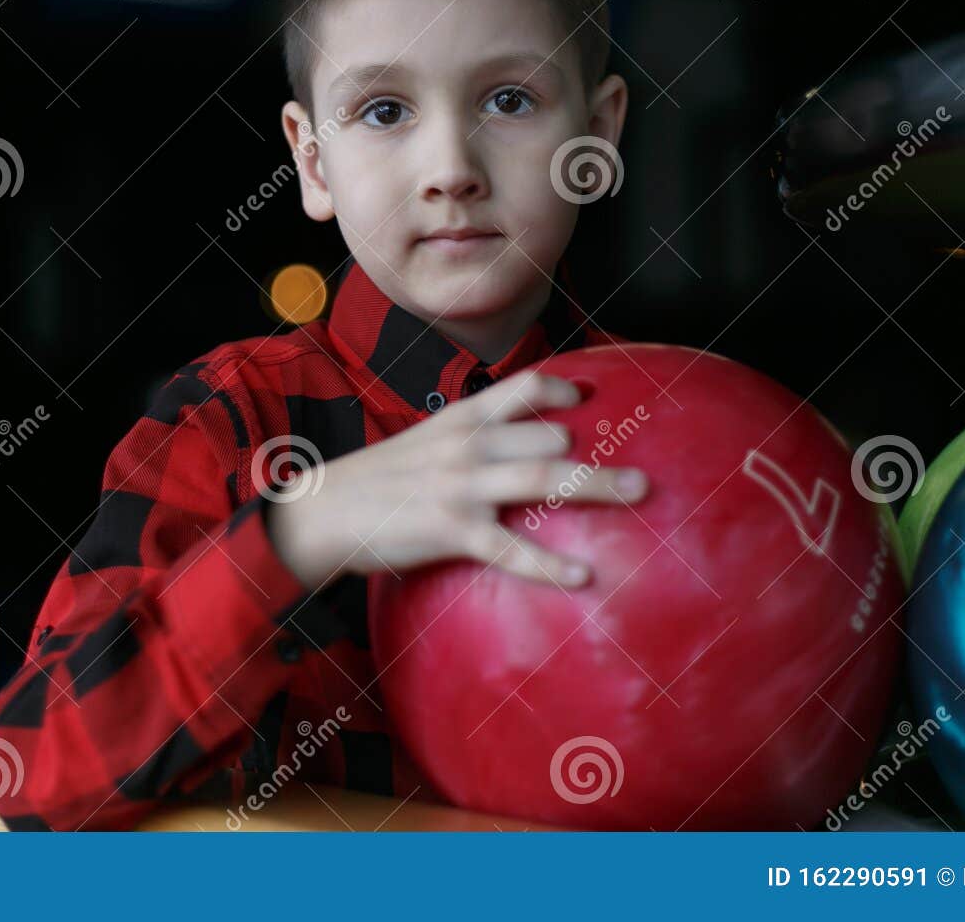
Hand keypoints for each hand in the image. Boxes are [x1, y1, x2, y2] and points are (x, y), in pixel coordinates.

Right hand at [268, 370, 647, 590]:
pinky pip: (511, 549)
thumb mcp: (421, 445)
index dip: (561, 390)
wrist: (322, 512)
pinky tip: (583, 577)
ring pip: (543, 478)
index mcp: (460, 420)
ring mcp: (461, 485)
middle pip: (547, 436)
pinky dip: (549, 565)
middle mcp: (467, 444)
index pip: (521, 388)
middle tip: (641, 468)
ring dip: (598, 484)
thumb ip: (465, 443)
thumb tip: (508, 453)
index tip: (590, 399)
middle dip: (595, 448)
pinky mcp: (451, 529)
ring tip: (640, 492)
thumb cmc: (376, 483)